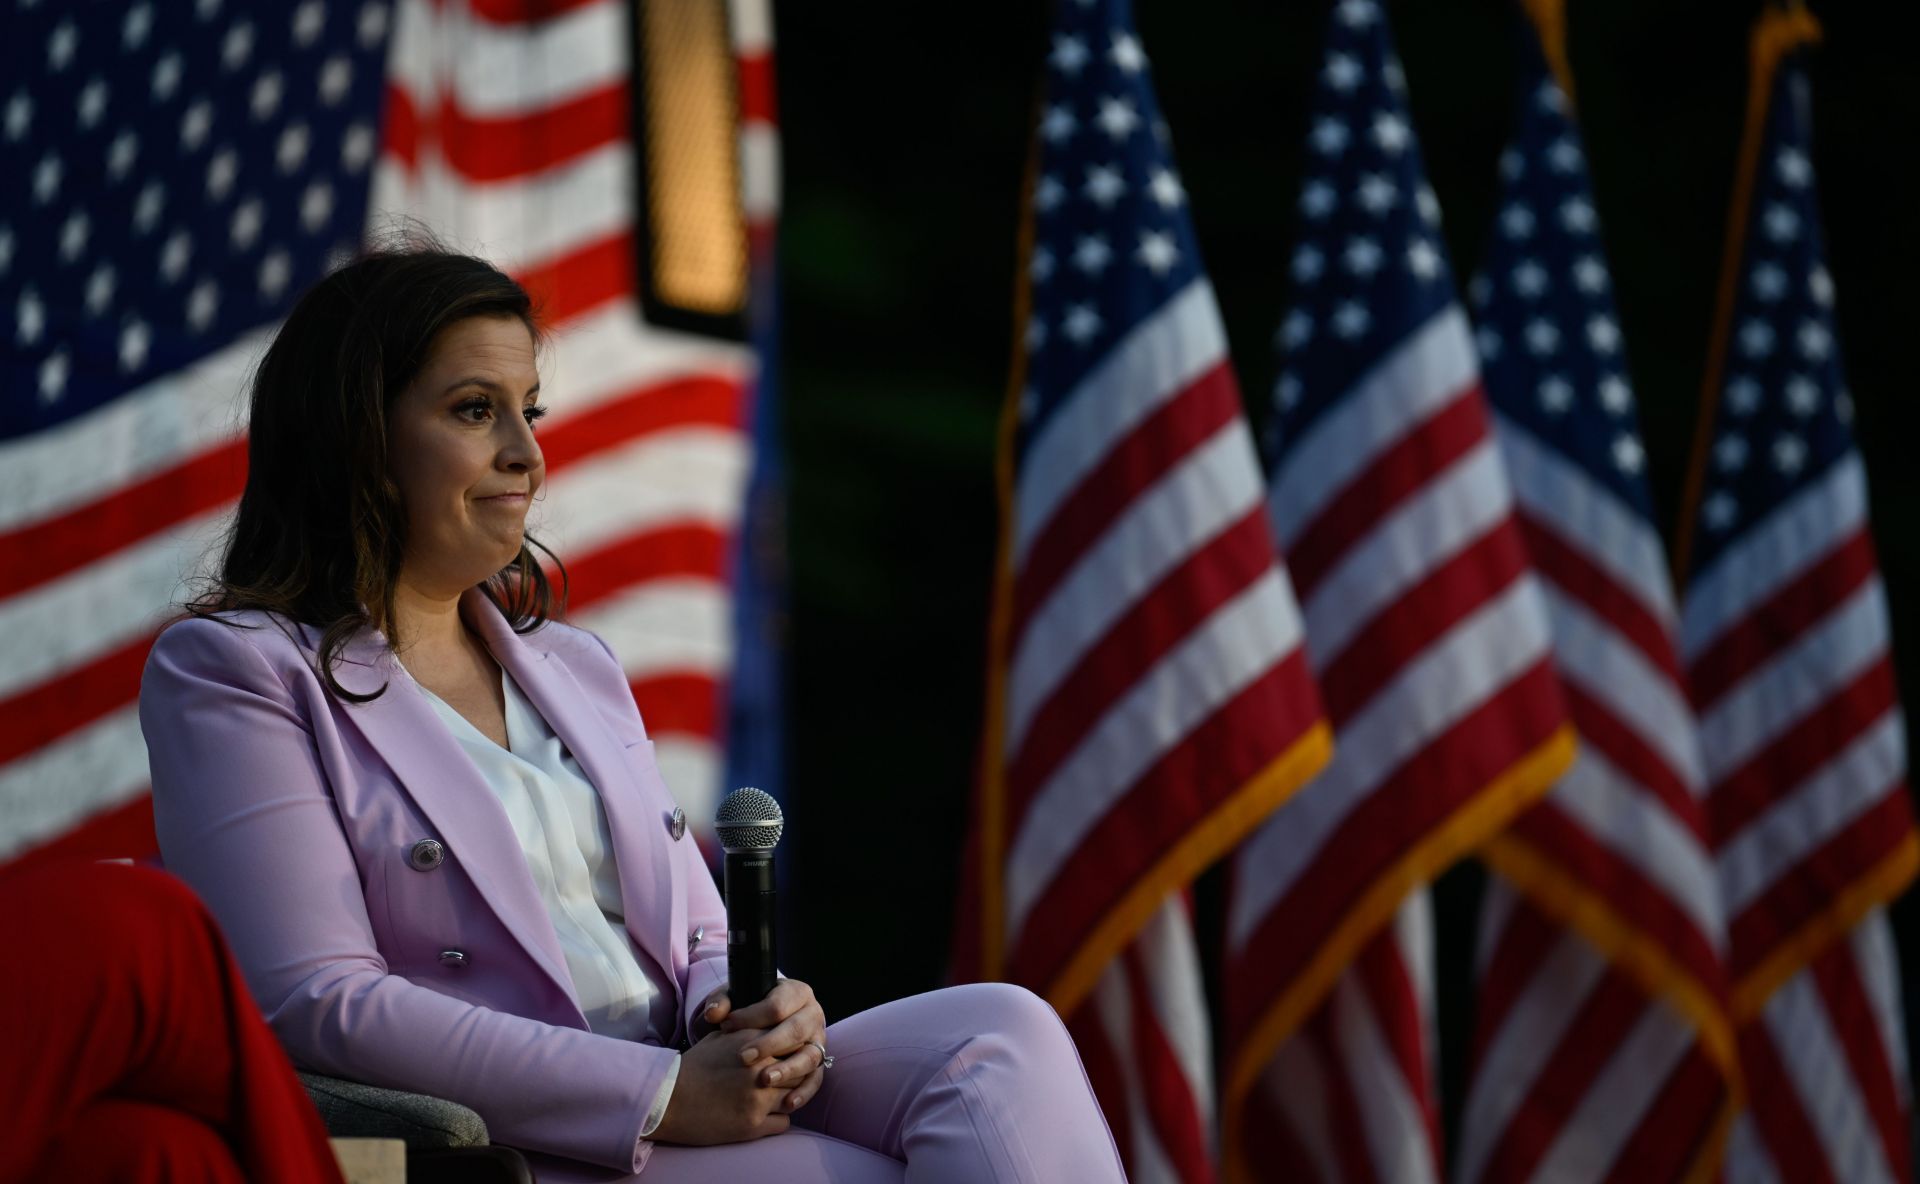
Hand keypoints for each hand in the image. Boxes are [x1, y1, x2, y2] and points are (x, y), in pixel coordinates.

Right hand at [649, 1028, 790, 1144]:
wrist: (669, 1099)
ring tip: (775, 1096)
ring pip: (796, 1096)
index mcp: (754, 1041)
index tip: (789, 1054)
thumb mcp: (720, 1038)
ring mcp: (759, 1098)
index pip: (795, 1041)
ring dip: (788, 1096)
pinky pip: (785, 1122)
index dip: (794, 1049)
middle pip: (800, 1068)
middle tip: (785, 1078)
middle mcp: (761, 1068)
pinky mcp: (754, 1124)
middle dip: (795, 1073)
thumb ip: (749, 1032)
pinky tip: (765, 1115)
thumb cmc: (693, 1067)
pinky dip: (778, 1119)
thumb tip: (770, 1031)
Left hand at [719, 978, 829, 1091]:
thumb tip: (714, 1013)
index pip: (777, 1004)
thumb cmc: (750, 1010)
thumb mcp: (736, 999)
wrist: (766, 1024)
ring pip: (810, 1056)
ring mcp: (818, 1041)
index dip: (752, 1016)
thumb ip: (722, 1001)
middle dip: (770, 1044)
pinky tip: (787, 1104)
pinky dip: (803, 1092)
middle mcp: (813, 1015)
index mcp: (796, 993)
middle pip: (796, 1030)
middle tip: (743, 1057)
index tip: (727, 1026)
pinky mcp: (818, 1064)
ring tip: (765, 1080)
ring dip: (788, 1069)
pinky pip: (816, 1079)